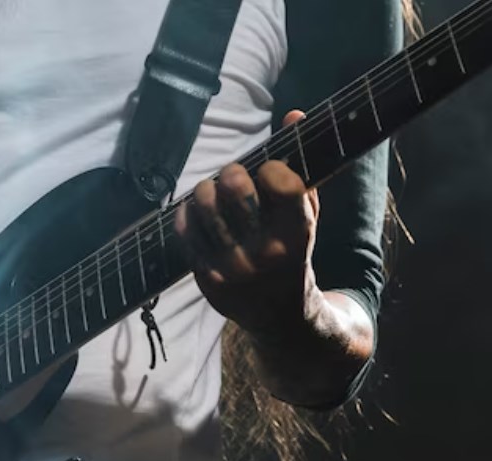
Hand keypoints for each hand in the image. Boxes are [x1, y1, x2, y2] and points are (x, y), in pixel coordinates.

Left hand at [175, 110, 322, 337]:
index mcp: (297, 231)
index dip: (270, 167)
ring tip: (212, 192)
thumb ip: (300, 168)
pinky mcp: (207, 278)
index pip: (280, 180)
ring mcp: (234, 266)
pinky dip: (187, 214)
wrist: (282, 316)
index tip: (268, 172)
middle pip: (234, 186)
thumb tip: (293, 113)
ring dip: (205, 190)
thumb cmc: (293, 252)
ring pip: (204, 205)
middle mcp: (266, 250)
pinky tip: (195, 212)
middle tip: (232, 177)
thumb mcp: (306, 215)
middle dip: (231, 173)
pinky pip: (185, 232)